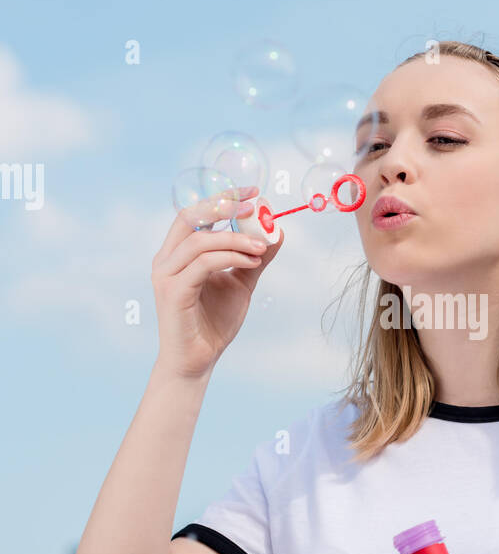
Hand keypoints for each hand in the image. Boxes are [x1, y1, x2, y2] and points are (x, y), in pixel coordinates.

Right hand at [151, 187, 283, 379]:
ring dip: (236, 238)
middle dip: (223, 205)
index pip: (196, 213)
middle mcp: (166, 259)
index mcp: (178, 253)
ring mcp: (166, 275)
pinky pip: (204, 264)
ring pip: (201, 240)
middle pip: (190, 216)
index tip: (253, 192)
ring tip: (262, 247)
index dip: (223, 197)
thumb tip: (277, 231)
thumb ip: (255, 257)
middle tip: (255, 206)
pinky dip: (231, 257)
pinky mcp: (173, 292)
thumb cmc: (214, 322)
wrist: (198, 361)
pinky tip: (252, 262)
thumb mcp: (242, 283)